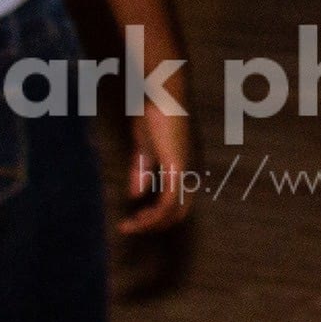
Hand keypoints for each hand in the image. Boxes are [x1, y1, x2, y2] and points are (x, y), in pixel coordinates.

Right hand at [120, 102, 192, 234]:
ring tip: (129, 225)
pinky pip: (169, 201)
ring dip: (151, 224)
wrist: (161, 94)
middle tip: (131, 227)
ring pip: (175, 212)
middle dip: (154, 226)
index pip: (178, 205)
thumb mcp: (145, 149)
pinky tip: (137, 216)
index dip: (157, 218)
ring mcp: (186, 170)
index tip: (132, 221)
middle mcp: (191, 172)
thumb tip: (137, 195)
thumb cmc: (155, 116)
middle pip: (180, 213)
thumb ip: (141, 171)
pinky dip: (154, 215)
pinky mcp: (177, 166)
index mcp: (185, 169)